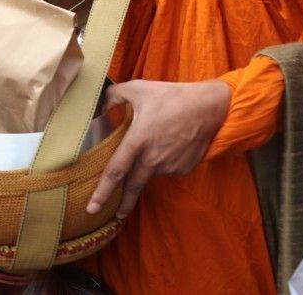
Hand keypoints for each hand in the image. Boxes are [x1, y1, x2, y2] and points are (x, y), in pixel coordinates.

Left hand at [85, 79, 230, 218]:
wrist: (210, 107)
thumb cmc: (171, 96)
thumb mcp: (137, 88)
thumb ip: (112, 95)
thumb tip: (98, 106)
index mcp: (138, 141)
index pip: (115, 171)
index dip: (102, 191)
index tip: (92, 208)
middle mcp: (154, 158)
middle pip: (132, 186)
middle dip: (122, 204)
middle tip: (113, 214)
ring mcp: (170, 165)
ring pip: (150, 172)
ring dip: (146, 167)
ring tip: (155, 143)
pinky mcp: (184, 168)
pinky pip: (167, 168)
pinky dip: (163, 160)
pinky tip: (169, 143)